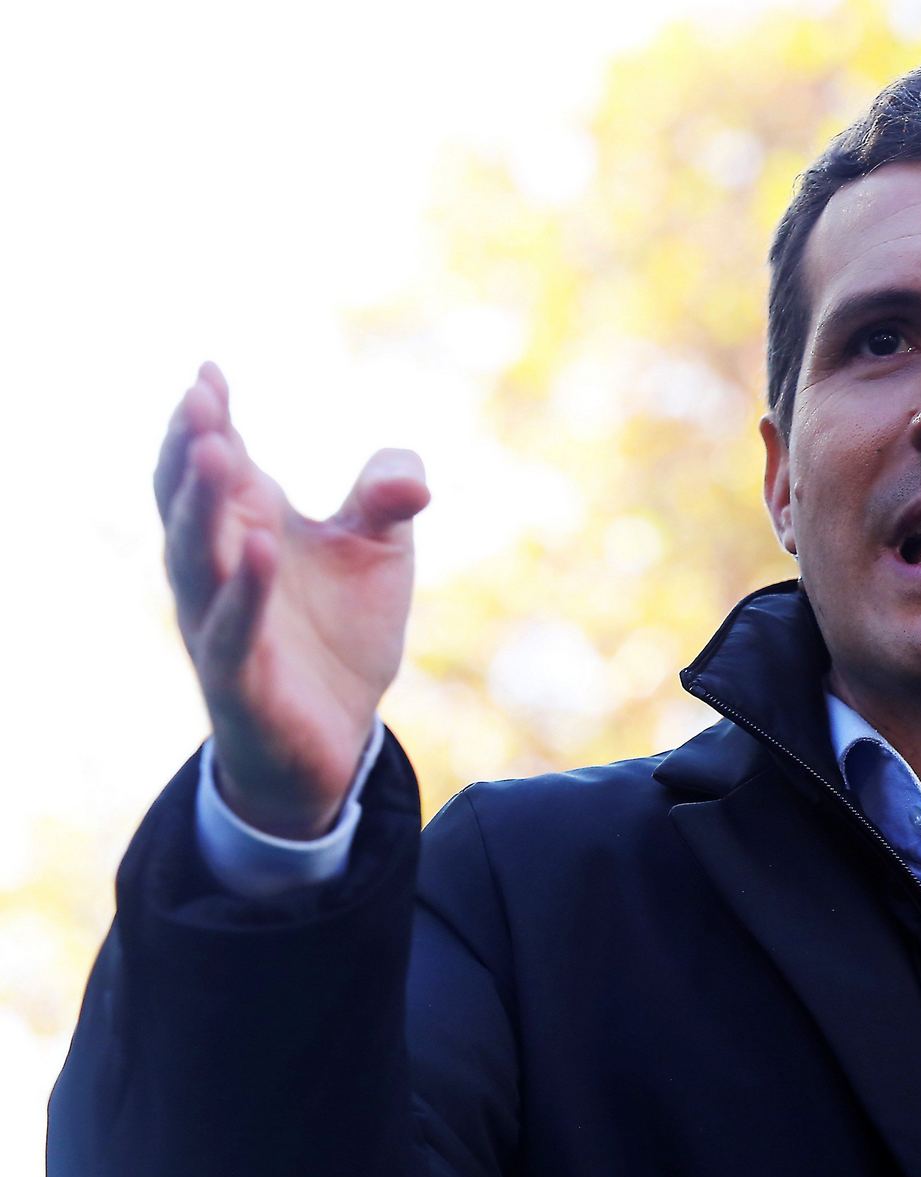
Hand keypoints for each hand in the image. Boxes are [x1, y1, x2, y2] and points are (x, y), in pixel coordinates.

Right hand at [156, 363, 429, 836]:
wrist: (338, 735)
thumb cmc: (340, 632)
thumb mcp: (378, 553)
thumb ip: (387, 500)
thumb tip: (407, 479)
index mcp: (244, 527)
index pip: (211, 464)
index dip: (206, 418)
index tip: (211, 370)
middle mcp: (217, 570)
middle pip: (186, 500)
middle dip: (190, 448)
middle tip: (201, 399)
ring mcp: (220, 623)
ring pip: (194, 558)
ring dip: (201, 505)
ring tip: (216, 451)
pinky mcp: (239, 677)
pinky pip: (233, 629)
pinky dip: (246, 587)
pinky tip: (261, 545)